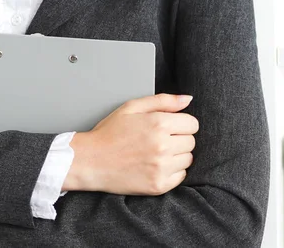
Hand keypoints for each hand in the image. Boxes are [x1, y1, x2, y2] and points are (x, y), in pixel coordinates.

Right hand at [65, 93, 197, 195]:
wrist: (91, 160)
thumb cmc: (110, 132)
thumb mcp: (132, 107)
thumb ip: (163, 101)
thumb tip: (188, 99)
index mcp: (158, 124)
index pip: (192, 124)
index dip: (180, 122)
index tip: (169, 125)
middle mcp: (163, 146)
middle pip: (191, 141)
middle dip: (178, 138)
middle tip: (158, 138)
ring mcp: (162, 167)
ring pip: (188, 159)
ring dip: (176, 155)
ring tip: (155, 151)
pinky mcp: (159, 185)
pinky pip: (181, 176)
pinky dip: (172, 171)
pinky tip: (155, 164)